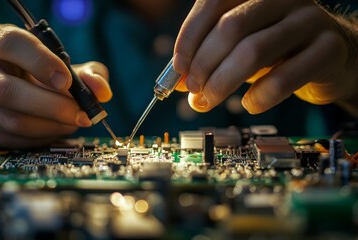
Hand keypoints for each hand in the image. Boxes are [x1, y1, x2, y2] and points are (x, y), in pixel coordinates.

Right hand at [0, 24, 111, 147]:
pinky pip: (6, 140)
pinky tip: (53, 132)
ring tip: (70, 123)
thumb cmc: (43, 74)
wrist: (15, 92)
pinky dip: (36, 140)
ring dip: (48, 127)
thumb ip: (89, 74)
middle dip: (51, 107)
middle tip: (81, 115)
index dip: (41, 63)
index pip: (13, 45)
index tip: (67, 82)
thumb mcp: (69, 68)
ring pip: (9, 121)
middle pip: (8, 91)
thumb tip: (102, 92)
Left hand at [174, 0, 357, 113]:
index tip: (178, 69)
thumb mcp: (239, 49)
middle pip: (230, 28)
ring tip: (209, 100)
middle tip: (194, 90)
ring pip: (253, 51)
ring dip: (222, 83)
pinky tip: (249, 104)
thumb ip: (209, 58)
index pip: (212, 3)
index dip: (189, 38)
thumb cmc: (278, 52)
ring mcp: (309, 20)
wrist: (332, 57)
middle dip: (203, 65)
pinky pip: (284, 77)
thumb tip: (177, 81)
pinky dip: (259, 97)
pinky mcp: (328, 49)